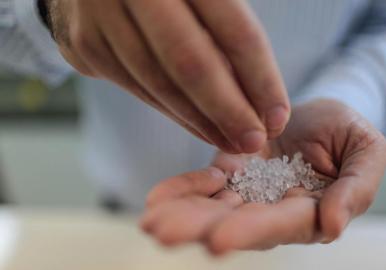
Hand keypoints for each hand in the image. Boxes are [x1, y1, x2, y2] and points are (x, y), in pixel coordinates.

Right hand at [43, 0, 289, 152]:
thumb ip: (227, 29)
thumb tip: (258, 96)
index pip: (234, 31)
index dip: (261, 79)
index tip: (277, 117)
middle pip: (191, 64)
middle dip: (228, 112)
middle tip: (253, 142)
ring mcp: (99, 18)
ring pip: (160, 84)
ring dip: (199, 121)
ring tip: (228, 141)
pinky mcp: (83, 45)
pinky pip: (138, 88)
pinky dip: (171, 111)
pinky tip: (195, 125)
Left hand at [140, 99, 385, 254]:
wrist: (319, 115)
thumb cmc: (348, 133)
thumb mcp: (365, 153)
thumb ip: (356, 189)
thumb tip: (334, 226)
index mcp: (307, 211)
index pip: (277, 225)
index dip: (250, 232)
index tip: (218, 240)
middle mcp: (272, 208)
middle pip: (234, 223)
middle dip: (198, 229)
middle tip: (162, 233)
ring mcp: (247, 190)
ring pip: (212, 207)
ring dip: (181, 215)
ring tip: (151, 222)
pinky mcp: (231, 169)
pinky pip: (204, 184)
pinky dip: (182, 190)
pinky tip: (156, 199)